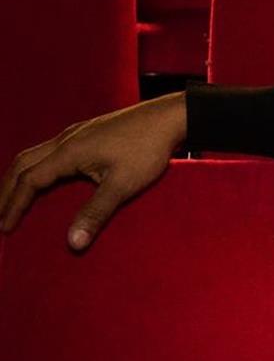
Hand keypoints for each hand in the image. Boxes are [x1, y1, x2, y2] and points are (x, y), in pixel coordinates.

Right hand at [1, 93, 187, 249]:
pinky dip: (36, 167)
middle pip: (22, 164)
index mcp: (68, 152)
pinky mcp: (88, 131)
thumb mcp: (123, 185)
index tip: (5, 228)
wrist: (170, 116)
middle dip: (6, 190)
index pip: (28, 181)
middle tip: (1, 215)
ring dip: (19, 176)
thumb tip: (72, 243)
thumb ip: (95, 213)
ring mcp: (76, 133)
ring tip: (14, 199)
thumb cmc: (148, 149)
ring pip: (34, 154)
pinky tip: (46, 178)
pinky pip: (49, 150)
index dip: (13, 205)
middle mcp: (65, 139)